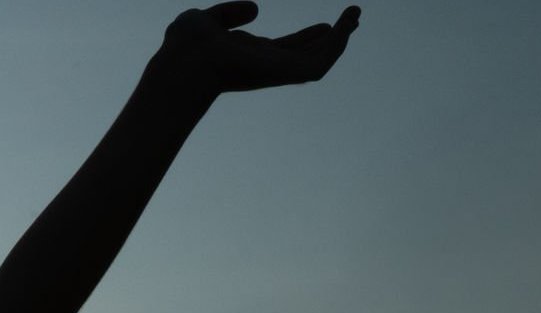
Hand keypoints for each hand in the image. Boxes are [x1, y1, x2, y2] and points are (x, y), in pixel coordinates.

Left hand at [151, 3, 359, 94]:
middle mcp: (265, 67)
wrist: (185, 60)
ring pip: (319, 59)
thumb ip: (229, 14)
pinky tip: (346, 23)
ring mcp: (276, 71)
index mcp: (248, 57)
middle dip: (331, 39)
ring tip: (355, 14)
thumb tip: (256, 11)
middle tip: (353, 18)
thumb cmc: (185, 46)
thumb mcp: (206, 20)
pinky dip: (337, 43)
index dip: (306, 38)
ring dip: (341, 38)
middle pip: (306, 56)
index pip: (284, 50)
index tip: (325, 27)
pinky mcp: (285, 73)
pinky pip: (321, 61)